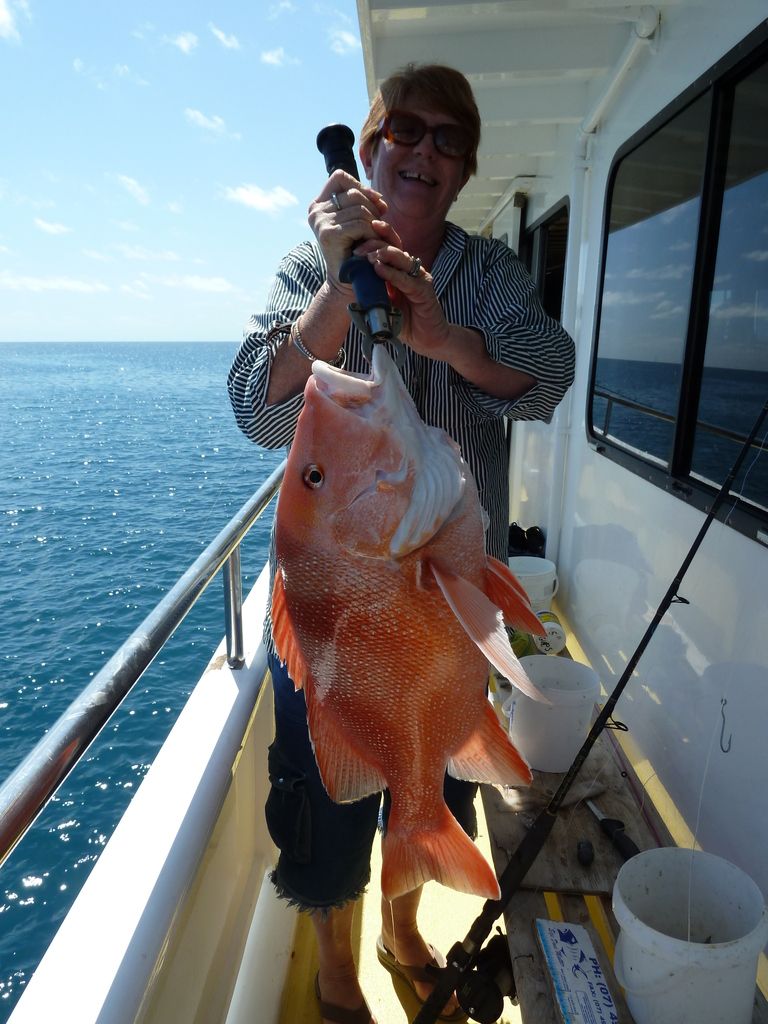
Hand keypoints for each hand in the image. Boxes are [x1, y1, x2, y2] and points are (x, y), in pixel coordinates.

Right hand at [308, 170, 389, 293]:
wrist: (349, 282)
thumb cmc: (356, 251)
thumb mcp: (357, 222)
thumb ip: (362, 203)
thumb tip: (380, 199)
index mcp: (318, 205)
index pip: (339, 177)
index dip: (361, 186)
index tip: (376, 204)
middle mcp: (316, 211)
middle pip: (354, 193)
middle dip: (373, 209)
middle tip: (377, 228)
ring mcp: (320, 222)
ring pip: (361, 209)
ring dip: (374, 225)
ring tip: (373, 240)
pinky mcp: (329, 234)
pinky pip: (361, 224)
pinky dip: (372, 235)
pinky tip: (370, 247)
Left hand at [356, 243, 451, 357]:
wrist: (427, 339)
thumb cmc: (406, 322)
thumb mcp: (383, 303)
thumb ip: (373, 291)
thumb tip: (353, 283)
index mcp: (400, 270)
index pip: (387, 248)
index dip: (374, 240)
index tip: (355, 241)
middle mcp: (410, 270)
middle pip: (393, 248)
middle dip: (374, 245)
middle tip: (358, 250)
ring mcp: (419, 278)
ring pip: (401, 259)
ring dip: (383, 255)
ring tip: (368, 256)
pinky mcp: (424, 290)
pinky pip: (406, 279)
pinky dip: (392, 274)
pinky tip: (379, 269)